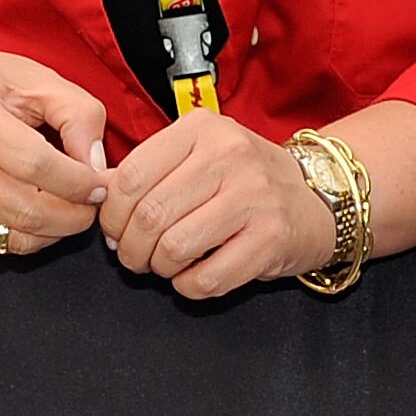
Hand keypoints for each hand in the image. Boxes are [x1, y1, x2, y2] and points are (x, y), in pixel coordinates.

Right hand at [0, 45, 111, 253]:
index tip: (101, 183)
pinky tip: (42, 218)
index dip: (79, 182)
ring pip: (11, 236)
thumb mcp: (29, 76)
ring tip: (72, 212)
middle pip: (25, 208)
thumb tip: (96, 164)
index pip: (37, 165)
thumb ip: (75, 112)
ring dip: (54, 232)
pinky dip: (27, 239)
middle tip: (93, 204)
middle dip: (74, 215)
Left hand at [99, 110, 339, 299]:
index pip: (132, 175)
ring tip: (163, 266)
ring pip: (175, 248)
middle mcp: (230, 155)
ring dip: (159, 268)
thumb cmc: (246, 180)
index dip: (111, 213)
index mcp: (202, 128)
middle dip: (130, 248)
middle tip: (134, 257)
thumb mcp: (199, 155)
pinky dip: (189, 286)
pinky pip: (207, 277)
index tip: (114, 230)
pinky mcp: (271, 238)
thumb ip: (150, 170)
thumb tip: (97, 195)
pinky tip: (192, 277)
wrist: (318, 198)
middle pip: (150, 215)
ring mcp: (254, 196)